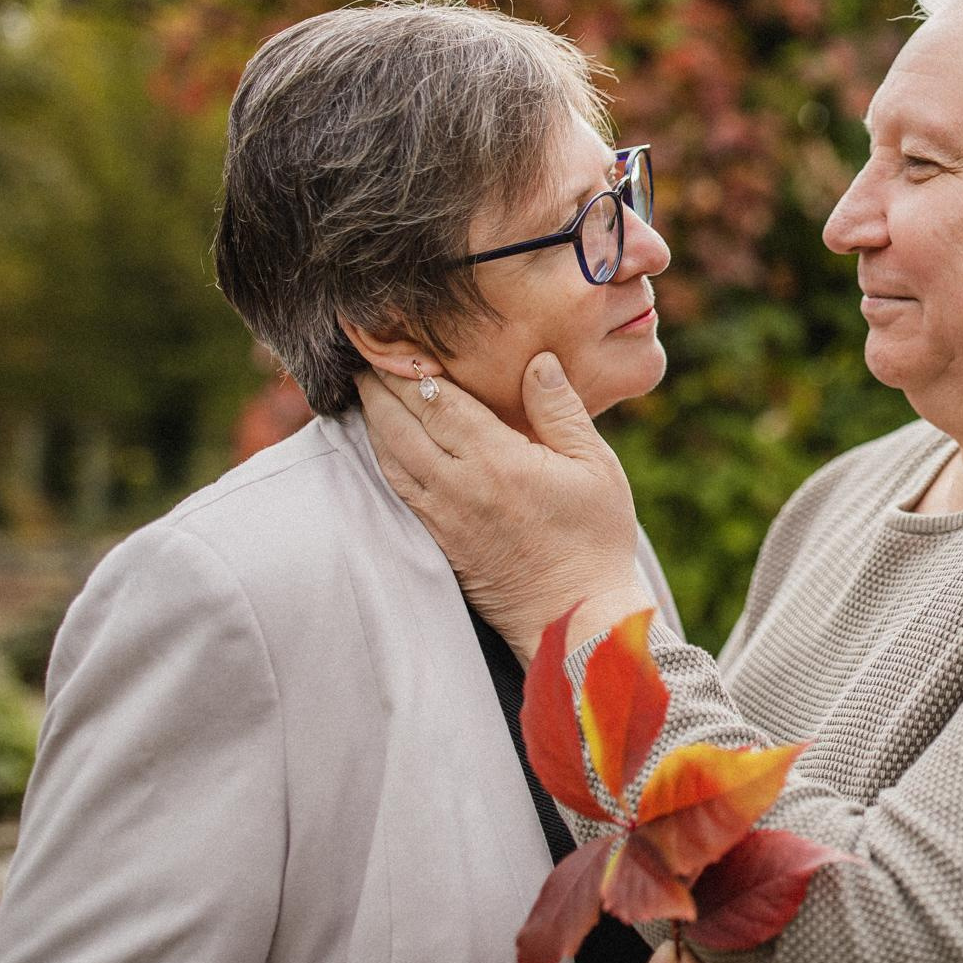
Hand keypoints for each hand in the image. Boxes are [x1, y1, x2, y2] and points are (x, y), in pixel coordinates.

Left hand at [359, 352, 649, 659]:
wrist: (577, 619)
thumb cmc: (596, 540)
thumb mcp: (595, 466)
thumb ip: (560, 410)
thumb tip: (537, 361)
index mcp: (498, 463)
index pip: (438, 402)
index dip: (411, 370)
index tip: (397, 343)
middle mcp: (460, 488)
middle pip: (403, 426)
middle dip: (381, 389)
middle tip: (366, 357)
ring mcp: (444, 518)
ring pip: (391, 459)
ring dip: (375, 422)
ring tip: (366, 392)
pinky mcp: (440, 542)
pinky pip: (400, 491)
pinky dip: (384, 460)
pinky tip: (382, 444)